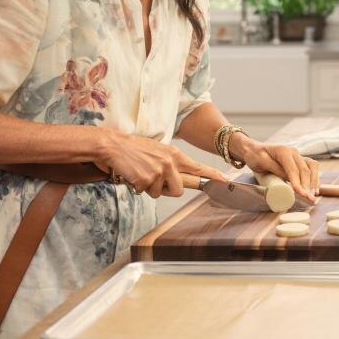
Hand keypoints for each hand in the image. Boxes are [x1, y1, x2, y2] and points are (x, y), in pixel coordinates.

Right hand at [95, 129, 225, 197]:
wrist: (113, 145)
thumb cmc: (133, 148)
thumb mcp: (157, 151)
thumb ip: (170, 163)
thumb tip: (178, 179)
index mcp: (174, 154)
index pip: (197, 168)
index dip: (212, 176)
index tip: (225, 181)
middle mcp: (170, 162)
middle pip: (179, 190)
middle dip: (167, 190)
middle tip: (153, 179)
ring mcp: (159, 171)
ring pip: (160, 193)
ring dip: (150, 188)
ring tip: (140, 173)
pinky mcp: (147, 179)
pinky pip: (145, 192)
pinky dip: (137, 187)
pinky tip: (132, 174)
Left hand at [233, 136, 319, 202]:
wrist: (254, 150)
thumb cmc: (256, 156)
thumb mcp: (262, 162)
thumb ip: (275, 168)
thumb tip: (288, 178)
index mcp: (284, 151)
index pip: (294, 169)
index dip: (298, 183)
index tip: (301, 194)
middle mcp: (294, 152)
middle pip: (305, 170)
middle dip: (308, 185)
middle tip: (309, 199)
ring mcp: (298, 156)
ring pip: (312, 167)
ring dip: (314, 181)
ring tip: (314, 195)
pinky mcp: (299, 161)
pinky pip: (311, 168)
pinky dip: (314, 178)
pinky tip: (315, 188)